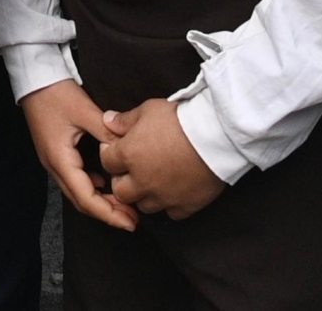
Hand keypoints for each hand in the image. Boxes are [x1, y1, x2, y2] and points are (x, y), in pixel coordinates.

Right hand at [19, 81, 136, 231]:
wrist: (34, 77)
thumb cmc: (56, 93)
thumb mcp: (84, 110)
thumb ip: (107, 131)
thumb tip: (128, 149)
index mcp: (60, 159)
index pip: (86, 198)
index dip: (109, 214)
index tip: (130, 223)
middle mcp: (55, 165)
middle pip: (81, 200)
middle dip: (107, 213)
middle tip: (132, 219)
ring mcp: (54, 160)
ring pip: (78, 191)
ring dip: (100, 201)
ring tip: (123, 204)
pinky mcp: (57, 152)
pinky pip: (75, 178)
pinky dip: (92, 187)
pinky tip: (106, 183)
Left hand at [99, 96, 224, 219]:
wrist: (214, 136)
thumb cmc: (179, 119)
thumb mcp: (148, 110)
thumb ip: (124, 120)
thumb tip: (107, 121)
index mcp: (129, 156)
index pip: (106, 161)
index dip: (110, 154)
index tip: (117, 148)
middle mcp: (142, 181)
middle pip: (120, 191)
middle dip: (122, 180)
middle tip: (132, 169)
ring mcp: (163, 197)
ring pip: (144, 206)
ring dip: (144, 195)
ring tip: (153, 181)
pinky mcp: (184, 206)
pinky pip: (170, 212)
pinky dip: (169, 204)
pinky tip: (173, 191)